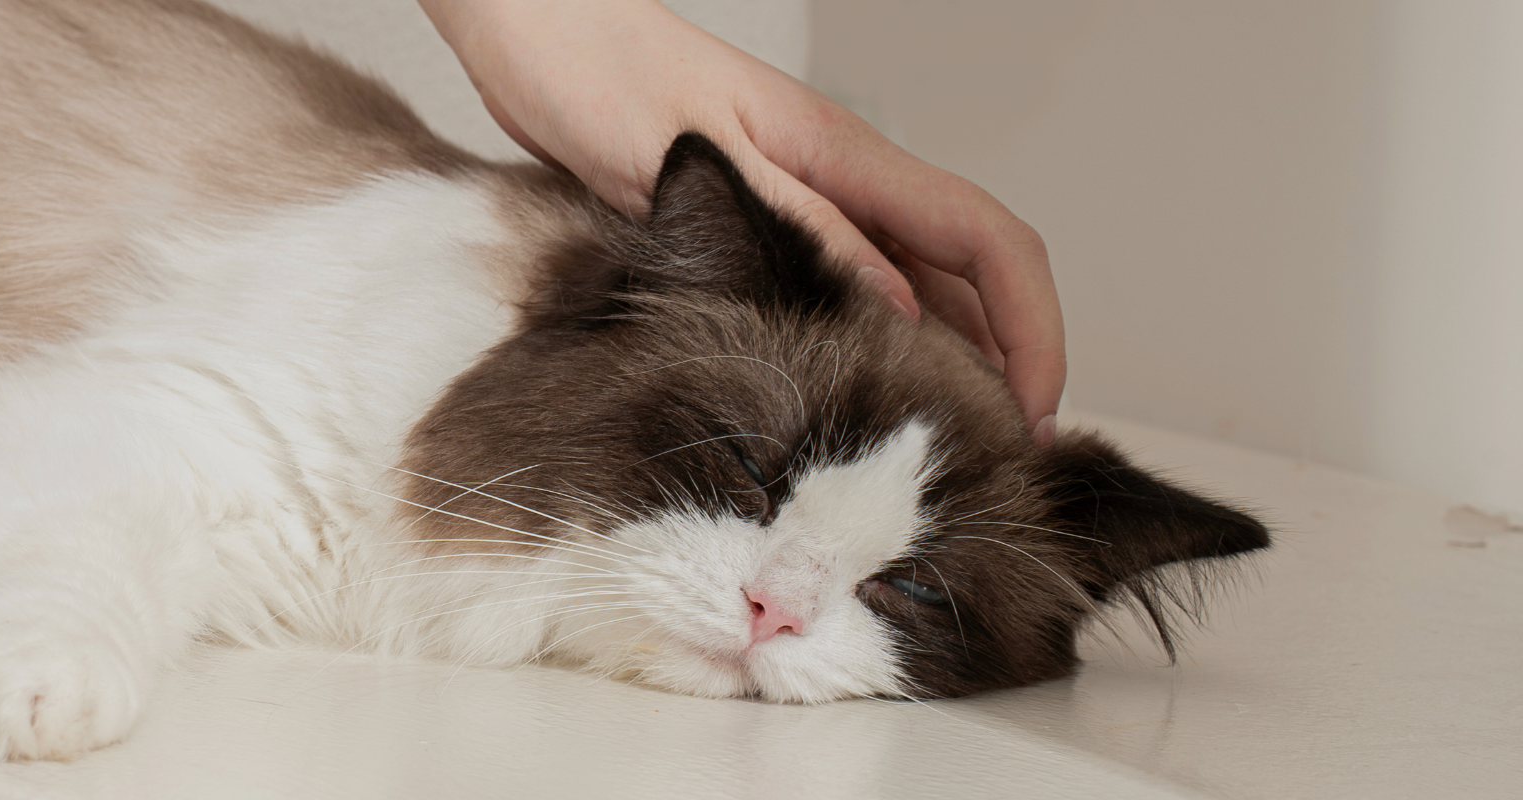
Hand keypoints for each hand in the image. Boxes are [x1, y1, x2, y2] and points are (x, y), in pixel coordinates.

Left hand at [420, 0, 1064, 444]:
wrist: (537, 39)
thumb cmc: (601, 80)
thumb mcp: (700, 166)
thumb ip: (802, 233)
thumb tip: (902, 316)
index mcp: (846, 155)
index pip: (989, 240)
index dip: (1033, 328)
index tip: (1036, 412)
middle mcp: (843, 180)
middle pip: (969, 277)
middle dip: (1005, 366)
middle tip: (1001, 463)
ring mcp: (807, 204)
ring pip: (913, 290)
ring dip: (944, 367)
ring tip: (946, 455)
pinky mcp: (761, 227)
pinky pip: (847, 294)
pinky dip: (874, 349)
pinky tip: (858, 401)